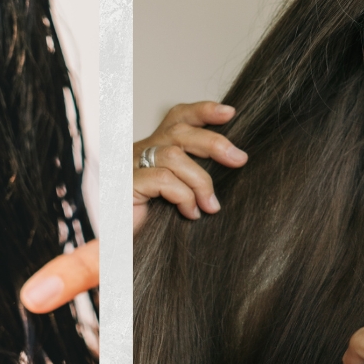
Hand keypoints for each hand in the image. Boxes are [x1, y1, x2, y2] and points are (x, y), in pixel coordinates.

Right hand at [133, 102, 247, 230]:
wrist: (123, 251)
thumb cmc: (153, 225)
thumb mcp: (181, 195)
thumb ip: (197, 178)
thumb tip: (233, 163)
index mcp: (153, 149)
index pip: (177, 119)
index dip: (203, 111)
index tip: (230, 113)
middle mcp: (139, 152)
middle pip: (178, 131)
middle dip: (214, 142)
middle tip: (239, 159)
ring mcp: (129, 167)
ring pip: (172, 155)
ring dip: (200, 181)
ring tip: (211, 206)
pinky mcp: (125, 185)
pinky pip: (163, 179)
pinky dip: (183, 196)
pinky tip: (189, 213)